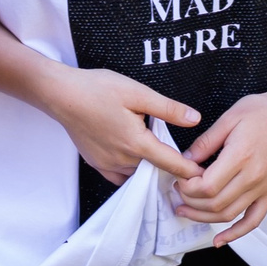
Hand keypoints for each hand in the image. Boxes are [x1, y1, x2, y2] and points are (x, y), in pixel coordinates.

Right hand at [44, 67, 201, 186]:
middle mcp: (123, 160)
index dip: (190, 170)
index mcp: (137, 143)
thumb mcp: (138, 93)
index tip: (205, 175)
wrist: (61, 94)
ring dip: (151, 170)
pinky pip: (120, 176)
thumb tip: (195, 118)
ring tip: (163, 161)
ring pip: (138, 174)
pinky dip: (132, 173)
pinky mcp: (96, 163)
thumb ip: (168, 109)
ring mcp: (108, 164)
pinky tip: (137, 160)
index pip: (171, 164)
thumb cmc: (97, 89)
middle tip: (187, 165)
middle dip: (171, 169)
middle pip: (155, 171)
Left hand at [175, 90, 266, 244]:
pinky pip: (253, 220)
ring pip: (229, 214)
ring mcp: (264, 188)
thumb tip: (184, 162)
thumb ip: (205, 143)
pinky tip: (219, 240)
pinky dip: (236, 234)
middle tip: (178, 192)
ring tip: (186, 211)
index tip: (178, 178)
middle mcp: (254, 177)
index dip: (187, 187)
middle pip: (215, 203)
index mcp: (241, 156)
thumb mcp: (228, 119)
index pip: (207, 186)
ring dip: (204, 218)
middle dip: (191, 202)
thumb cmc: (260, 112)